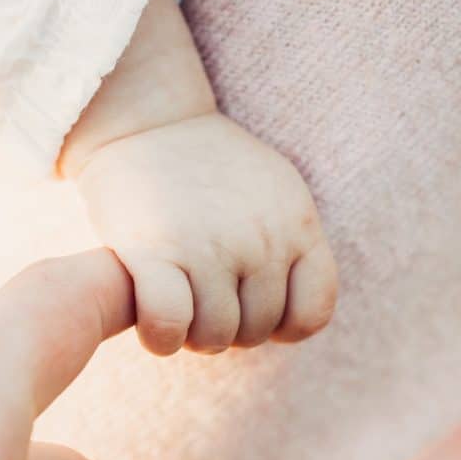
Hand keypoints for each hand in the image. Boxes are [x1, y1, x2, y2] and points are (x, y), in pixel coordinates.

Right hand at [61, 0, 336, 356]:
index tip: (251, 308)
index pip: (312, 313)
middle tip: (201, 303)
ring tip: (178, 308)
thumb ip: (292, 246)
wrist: (147, 121)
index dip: (282, 326)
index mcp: (298, 222)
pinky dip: (161, 338)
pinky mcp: (155, 250)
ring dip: (192, 336)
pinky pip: (168, 326)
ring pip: (214, 336)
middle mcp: (262, 237)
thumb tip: (293, 323)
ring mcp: (210, 245)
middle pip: (257, 330)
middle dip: (227, 329)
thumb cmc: (209, 167)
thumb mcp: (274, 192)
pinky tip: (153, 325)